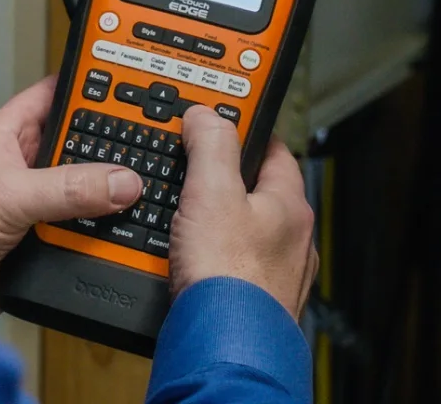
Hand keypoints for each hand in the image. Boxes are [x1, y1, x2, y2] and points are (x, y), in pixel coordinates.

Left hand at [0, 76, 142, 302]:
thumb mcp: (11, 194)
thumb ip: (68, 187)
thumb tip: (120, 181)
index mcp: (6, 135)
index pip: (52, 96)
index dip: (85, 86)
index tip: (125, 82)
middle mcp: (18, 165)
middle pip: (74, 144)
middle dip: (105, 146)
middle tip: (147, 142)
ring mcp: (27, 202)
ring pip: (79, 188)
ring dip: (102, 193)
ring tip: (141, 188)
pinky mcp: (33, 239)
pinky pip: (76, 227)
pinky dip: (96, 230)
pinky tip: (118, 230)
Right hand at [169, 106, 318, 320]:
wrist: (223, 345)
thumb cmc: (230, 277)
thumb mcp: (213, 192)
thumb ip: (210, 145)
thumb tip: (206, 115)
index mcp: (288, 205)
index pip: (270, 148)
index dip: (240, 128)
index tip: (215, 117)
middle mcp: (287, 238)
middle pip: (248, 189)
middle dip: (214, 176)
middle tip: (183, 165)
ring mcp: (269, 270)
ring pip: (233, 228)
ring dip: (204, 219)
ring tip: (173, 212)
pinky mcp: (245, 296)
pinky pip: (220, 261)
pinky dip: (199, 254)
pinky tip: (178, 256)